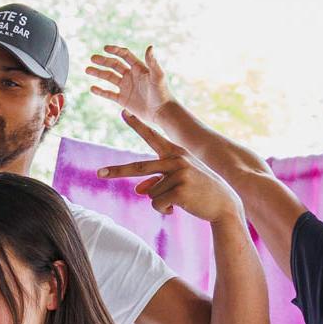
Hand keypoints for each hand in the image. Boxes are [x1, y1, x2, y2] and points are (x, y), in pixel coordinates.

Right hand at [86, 42, 171, 120]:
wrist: (161, 112)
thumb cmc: (162, 93)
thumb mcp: (158, 76)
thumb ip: (153, 62)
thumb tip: (150, 47)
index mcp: (139, 68)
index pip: (124, 55)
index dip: (115, 51)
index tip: (105, 48)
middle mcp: (131, 76)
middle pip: (114, 65)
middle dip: (103, 61)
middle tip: (92, 58)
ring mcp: (126, 87)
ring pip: (109, 77)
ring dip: (98, 73)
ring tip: (87, 70)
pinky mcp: (123, 99)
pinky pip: (109, 94)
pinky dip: (100, 91)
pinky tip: (92, 88)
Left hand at [97, 111, 244, 225]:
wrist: (223, 203)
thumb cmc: (198, 191)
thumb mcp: (176, 182)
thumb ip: (155, 182)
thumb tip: (138, 190)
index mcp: (175, 153)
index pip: (152, 137)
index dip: (137, 126)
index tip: (123, 113)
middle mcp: (176, 159)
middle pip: (139, 167)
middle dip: (117, 172)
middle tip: (99, 173)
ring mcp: (179, 173)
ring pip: (150, 193)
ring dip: (161, 202)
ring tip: (180, 199)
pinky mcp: (180, 189)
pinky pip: (157, 204)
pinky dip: (165, 210)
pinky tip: (181, 206)